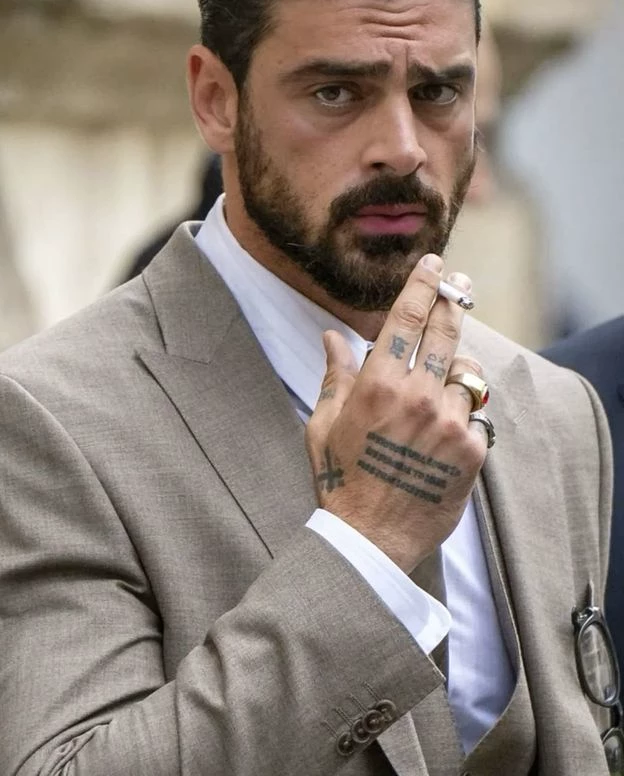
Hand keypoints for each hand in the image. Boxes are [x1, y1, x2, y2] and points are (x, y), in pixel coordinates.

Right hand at [305, 254, 488, 573]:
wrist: (370, 538)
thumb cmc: (339, 479)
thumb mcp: (322, 425)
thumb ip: (334, 375)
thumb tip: (331, 336)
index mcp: (378, 384)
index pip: (406, 318)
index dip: (423, 284)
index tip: (435, 263)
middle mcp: (417, 396)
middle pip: (447, 333)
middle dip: (454, 301)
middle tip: (462, 283)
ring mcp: (449, 423)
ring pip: (467, 374)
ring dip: (458, 368)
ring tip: (447, 375)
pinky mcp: (471, 450)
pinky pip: (477, 414)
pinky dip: (465, 411)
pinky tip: (448, 424)